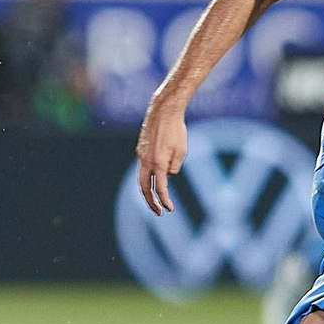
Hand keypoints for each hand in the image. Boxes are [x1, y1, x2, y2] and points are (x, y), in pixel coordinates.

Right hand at [135, 100, 187, 214]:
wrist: (163, 111)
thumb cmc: (176, 130)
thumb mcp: (182, 151)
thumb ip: (175, 166)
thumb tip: (169, 175)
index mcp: (158, 163)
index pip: (160, 188)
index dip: (164, 200)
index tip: (169, 209)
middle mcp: (146, 161)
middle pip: (144, 187)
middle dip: (150, 202)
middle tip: (158, 213)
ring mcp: (141, 155)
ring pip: (141, 178)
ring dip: (147, 191)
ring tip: (155, 200)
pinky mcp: (140, 149)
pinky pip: (142, 167)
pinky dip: (148, 176)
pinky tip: (156, 178)